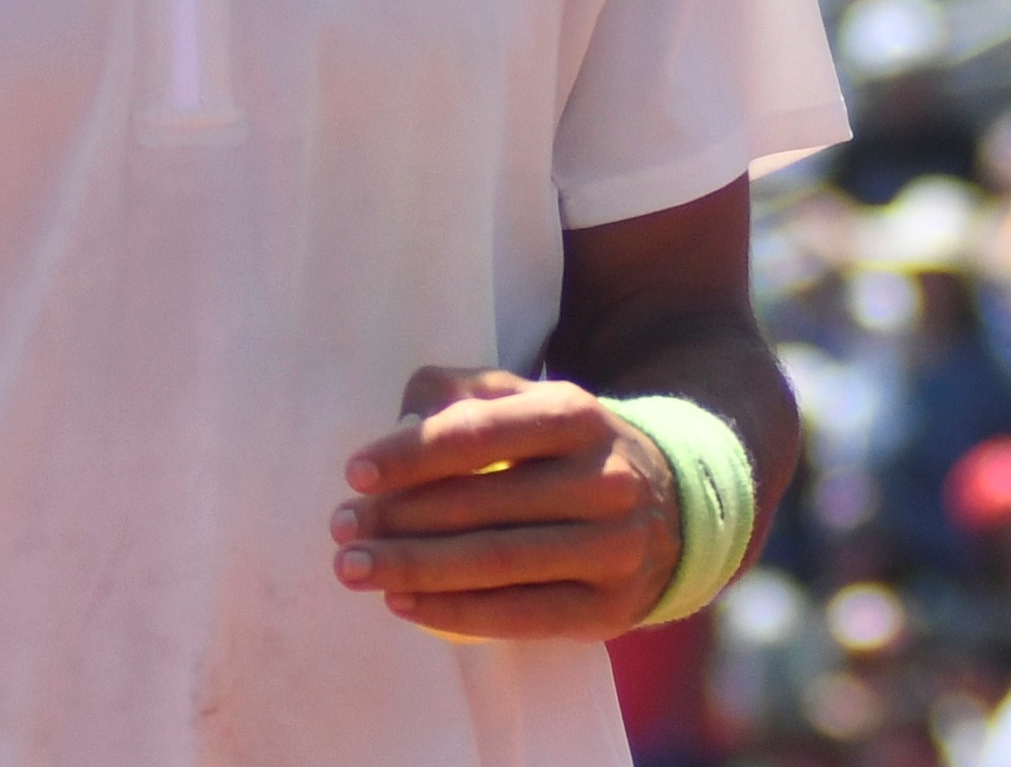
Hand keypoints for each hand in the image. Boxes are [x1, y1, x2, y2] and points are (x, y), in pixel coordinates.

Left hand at [329, 366, 679, 640]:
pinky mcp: (610, 608)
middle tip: (340, 528)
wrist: (670, 507)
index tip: (355, 474)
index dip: (413, 454)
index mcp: (575, 416)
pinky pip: (521, 615)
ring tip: (356, 568)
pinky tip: (403, 603)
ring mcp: (615, 549)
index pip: (481, 432)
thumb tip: (401, 426)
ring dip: (415, 568)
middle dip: (399, 519)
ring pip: (498, 563)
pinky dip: (454, 613)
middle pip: (484, 504)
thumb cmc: (563, 449)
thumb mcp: (524, 402)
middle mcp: (604, 481)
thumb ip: (460, 395)